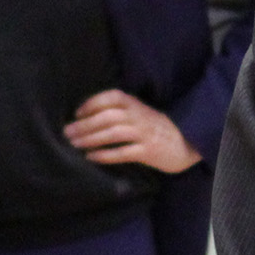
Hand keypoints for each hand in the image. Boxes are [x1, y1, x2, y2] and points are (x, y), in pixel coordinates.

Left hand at [65, 90, 199, 172]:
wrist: (187, 143)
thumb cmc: (156, 128)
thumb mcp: (140, 113)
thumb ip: (121, 111)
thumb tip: (87, 116)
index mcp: (136, 104)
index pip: (111, 97)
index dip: (92, 103)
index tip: (76, 112)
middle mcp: (139, 116)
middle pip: (108, 116)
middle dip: (84, 124)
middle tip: (67, 132)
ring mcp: (144, 134)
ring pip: (113, 133)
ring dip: (91, 138)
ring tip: (74, 144)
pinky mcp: (148, 151)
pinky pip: (123, 152)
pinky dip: (105, 155)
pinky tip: (91, 157)